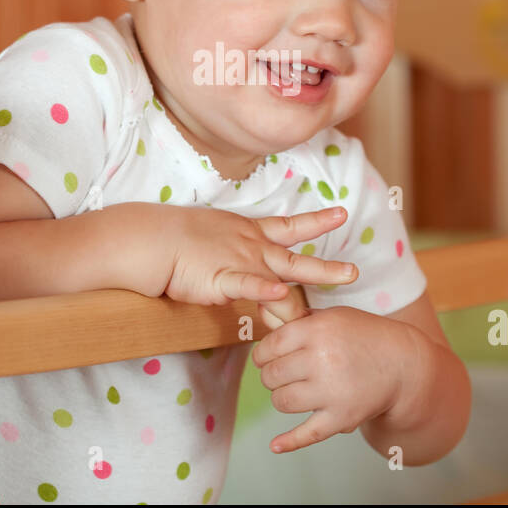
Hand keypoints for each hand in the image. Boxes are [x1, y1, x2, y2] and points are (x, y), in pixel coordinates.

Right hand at [166, 205, 357, 322]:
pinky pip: (246, 284)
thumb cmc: (178, 239)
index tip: (342, 214)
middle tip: (354, 273)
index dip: (317, 221)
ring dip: (313, 282)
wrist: (153, 239)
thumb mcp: (216, 238)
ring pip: (283, 275)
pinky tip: (279, 293)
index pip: (290, 227)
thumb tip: (246, 266)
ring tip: (338, 286)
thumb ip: (235, 253)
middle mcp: (252, 247)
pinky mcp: (220, 279)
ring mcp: (239, 262)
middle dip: (328, 267)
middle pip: (297, 260)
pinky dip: (264, 289)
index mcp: (250, 234)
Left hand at [252, 305, 417, 453]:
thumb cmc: (363, 336)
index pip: (270, 346)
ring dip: (282, 397)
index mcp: (318, 330)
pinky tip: (276, 445)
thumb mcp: (333, 316)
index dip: (264, 353)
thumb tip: (261, 317)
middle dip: (272, 374)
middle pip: (272, 375)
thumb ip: (298, 320)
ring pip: (282, 401)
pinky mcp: (342, 417)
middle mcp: (322, 360)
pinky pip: (308, 434)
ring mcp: (332, 391)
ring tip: (294, 389)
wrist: (403, 364)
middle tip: (282, 373)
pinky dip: (289, 442)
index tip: (268, 356)